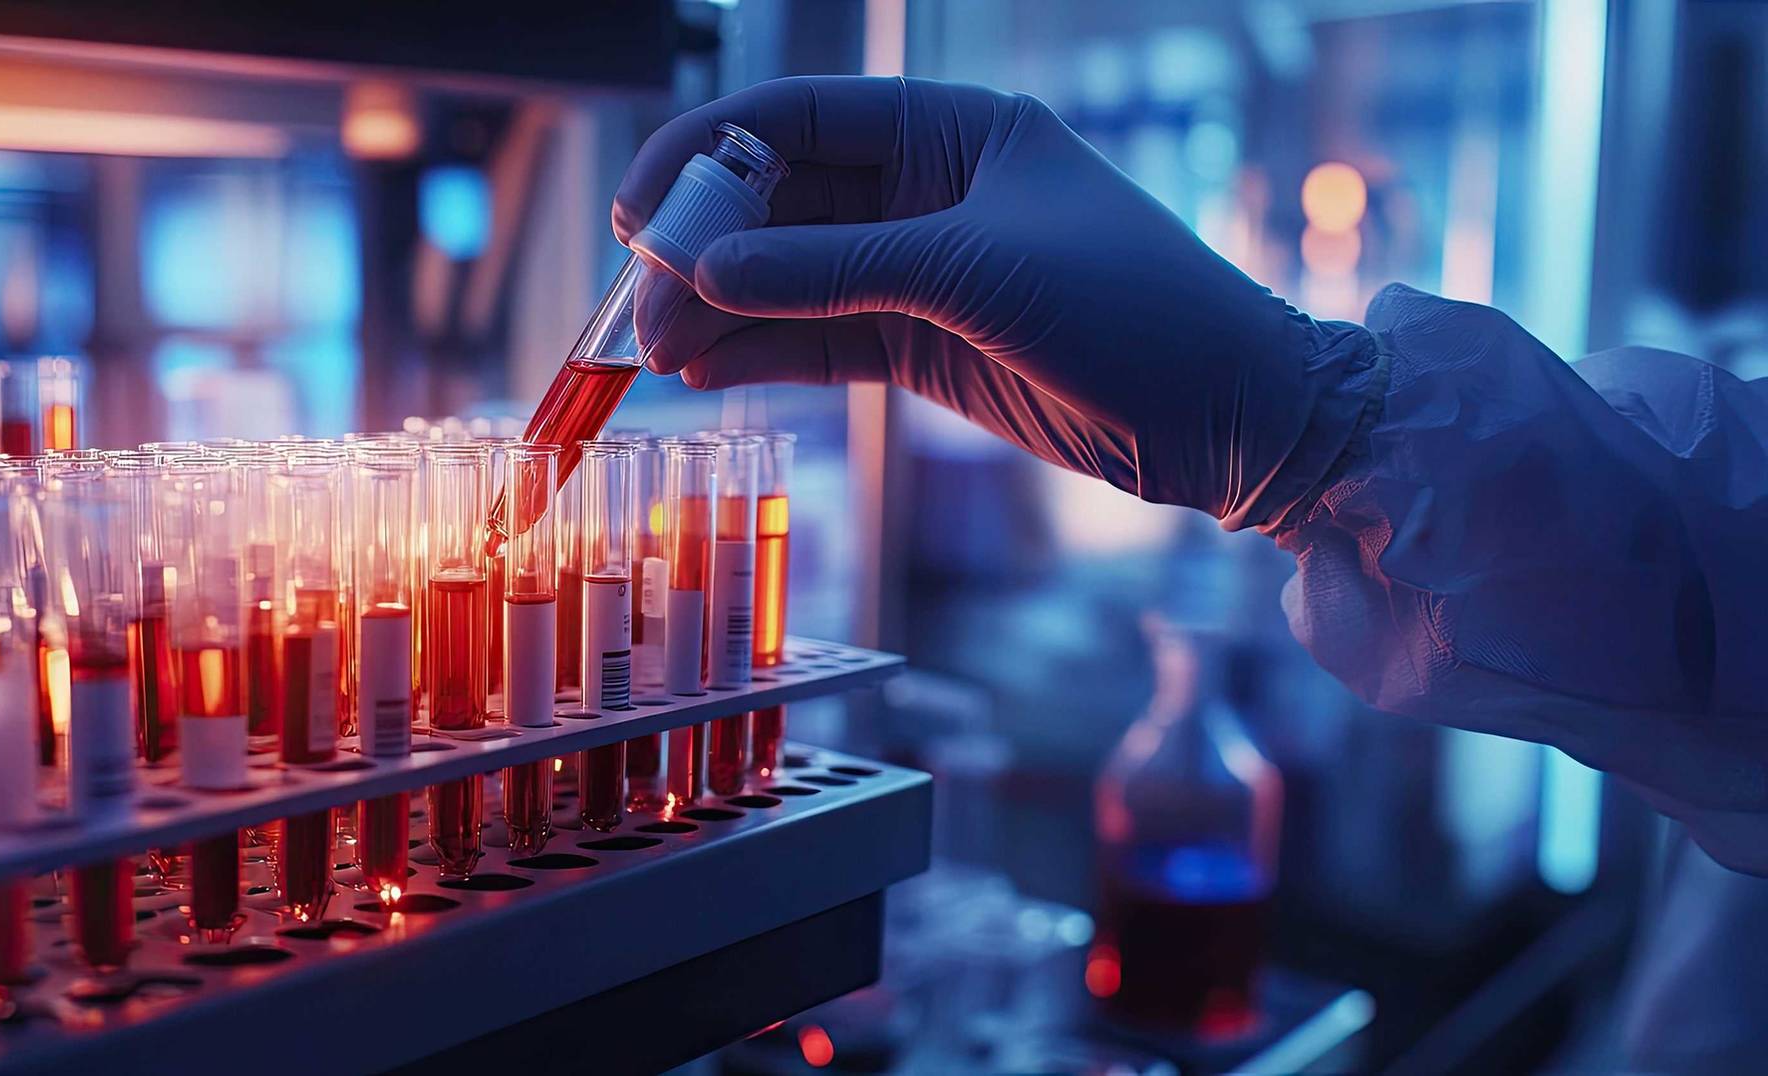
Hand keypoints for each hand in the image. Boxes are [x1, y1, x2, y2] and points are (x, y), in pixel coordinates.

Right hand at [614, 76, 1379, 527]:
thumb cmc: (1130, 308)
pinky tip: (705, 373)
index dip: (704, 153)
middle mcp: (927, 190)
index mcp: (953, 128)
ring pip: (790, 279)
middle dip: (706, 250)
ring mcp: (921, 271)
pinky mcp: (923, 346)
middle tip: (643, 305)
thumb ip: (833, 269)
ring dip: (723, 312)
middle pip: (780, 202)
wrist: (1226, 416)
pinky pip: (821, 340)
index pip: (798, 118)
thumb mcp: (973, 273)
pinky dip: (763, 355)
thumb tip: (707, 272)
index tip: (638, 210)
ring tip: (660, 355)